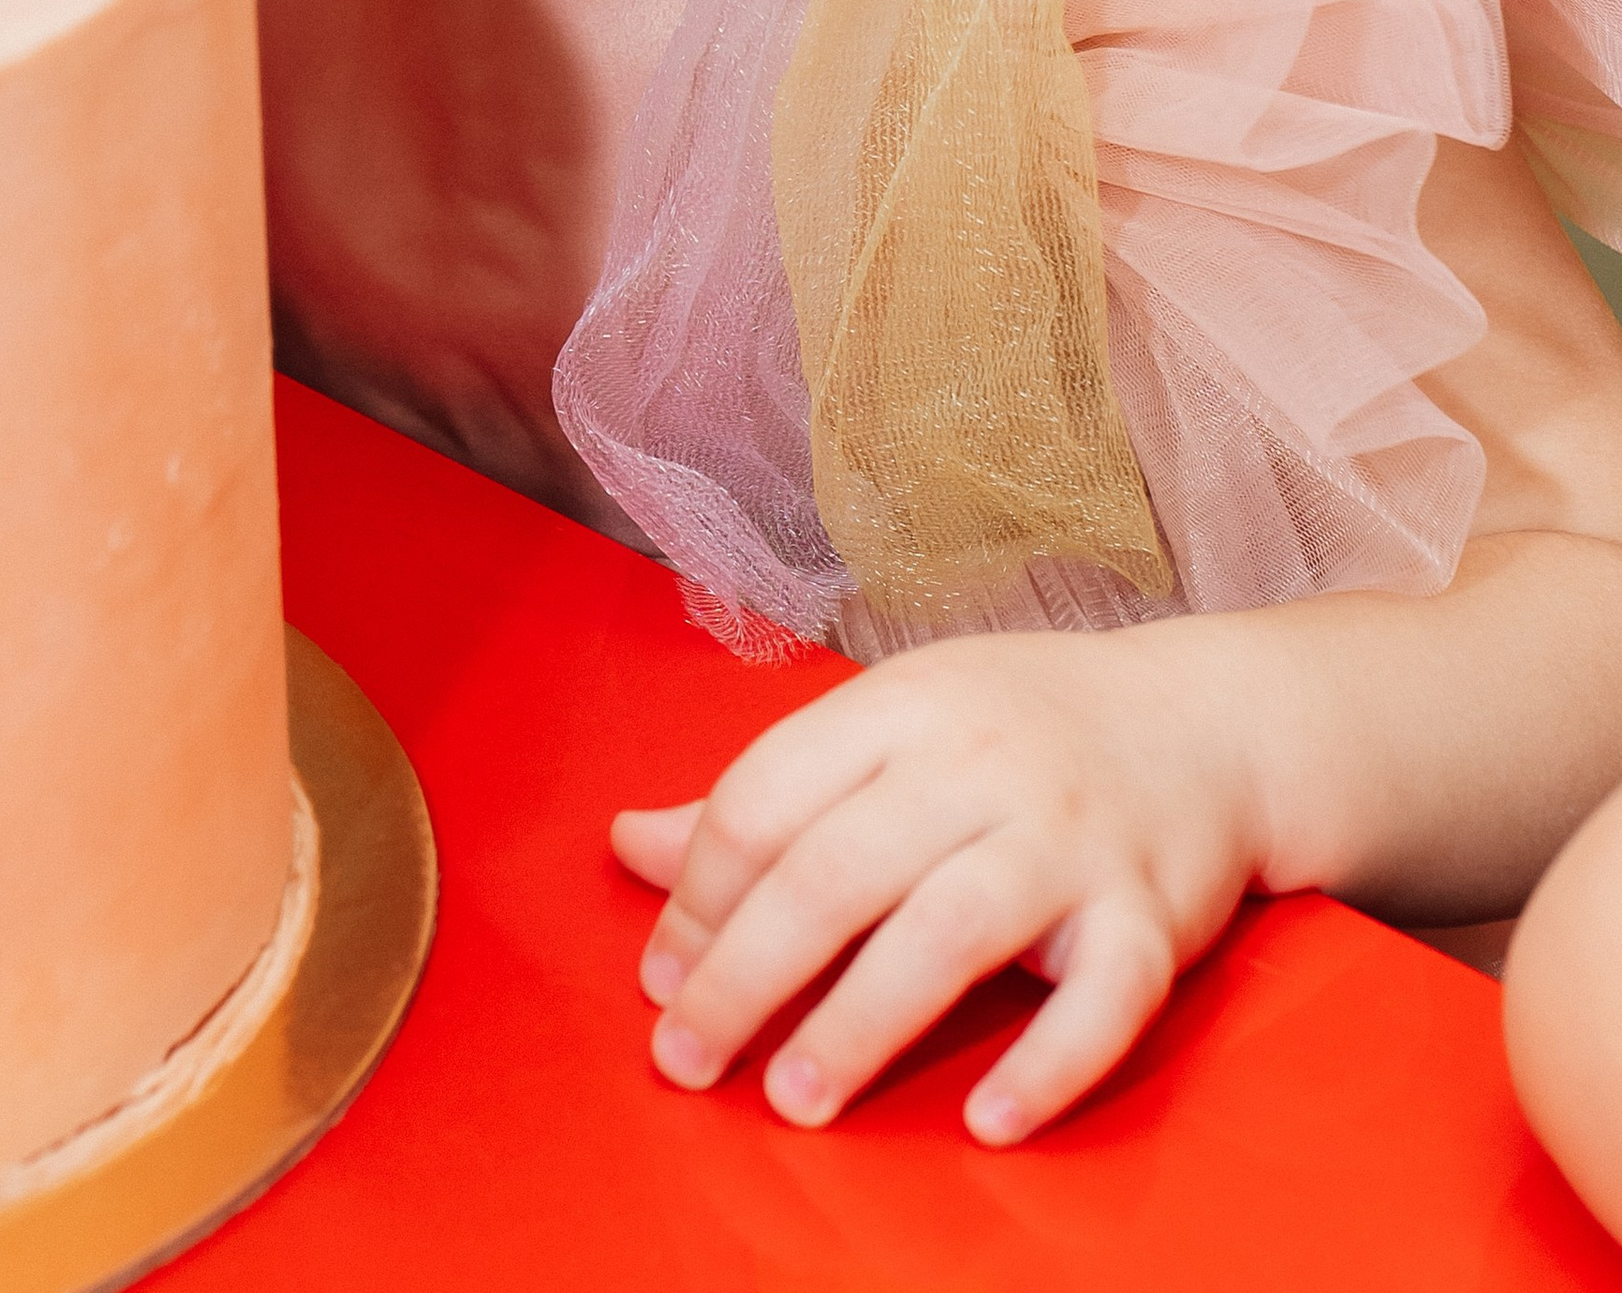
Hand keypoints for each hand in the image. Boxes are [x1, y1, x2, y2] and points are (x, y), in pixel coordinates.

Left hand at [613, 628, 1259, 1143]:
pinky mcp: (1151, 915)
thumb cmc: (1018, 728)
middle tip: (685, 1060)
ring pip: (948, 932)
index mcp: (898, 710)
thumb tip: (627, 844)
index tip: (660, 976)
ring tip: (793, 1102)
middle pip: (835, 871)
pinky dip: (1046, 1067)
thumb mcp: (886, 725)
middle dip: (745, 976)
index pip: (768, 798)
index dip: (700, 897)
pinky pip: (1102, 1001)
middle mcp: (979, 764)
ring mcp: (1069, 839)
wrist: (1206, 721)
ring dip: (860, 1025)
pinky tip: (987, 1124)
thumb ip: (765, 795)